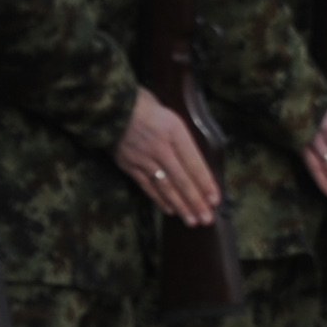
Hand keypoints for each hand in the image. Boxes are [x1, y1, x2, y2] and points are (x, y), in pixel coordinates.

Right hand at [118, 92, 222, 224]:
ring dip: (180, 205)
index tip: (216, 200)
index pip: (194, 163)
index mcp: (175, 132)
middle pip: (182, 179)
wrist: (111, 106)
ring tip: (192, 220)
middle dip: (196, 201)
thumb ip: (184, 140)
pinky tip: (170, 209)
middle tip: (207, 219)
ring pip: (165, 186)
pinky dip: (159, 199)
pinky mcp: (128, 165)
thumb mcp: (172, 116)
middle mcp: (160, 147)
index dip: (205, 183)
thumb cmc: (146, 106)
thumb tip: (197, 164)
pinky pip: (147, 186)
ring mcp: (143, 158)